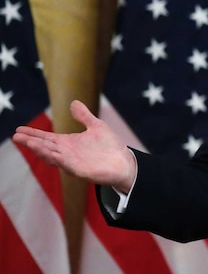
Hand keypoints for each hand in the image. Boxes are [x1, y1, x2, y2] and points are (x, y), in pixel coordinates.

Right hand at [12, 100, 136, 192]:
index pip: (46, 138)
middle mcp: (67, 153)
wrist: (125, 163)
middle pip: (45, 147)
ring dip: (40, 150)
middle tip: (16, 136)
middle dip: (31, 142)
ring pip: (52, 156)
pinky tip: (51, 153)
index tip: (18, 129)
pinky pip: (67, 165)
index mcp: (68, 143)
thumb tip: (73, 103)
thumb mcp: (96, 126)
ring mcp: (72, 163)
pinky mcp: (81, 171)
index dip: (33, 134)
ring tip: (28, 142)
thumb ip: (83, 116)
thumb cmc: (110, 147)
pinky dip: (57, 159)